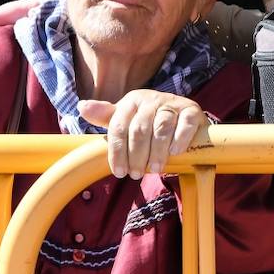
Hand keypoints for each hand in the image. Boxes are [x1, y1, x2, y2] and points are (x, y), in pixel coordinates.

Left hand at [79, 90, 208, 179]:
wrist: (179, 113)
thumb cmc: (146, 120)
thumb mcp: (125, 118)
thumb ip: (105, 116)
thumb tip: (81, 107)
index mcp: (131, 100)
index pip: (118, 126)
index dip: (117, 151)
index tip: (118, 172)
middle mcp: (151, 99)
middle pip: (139, 129)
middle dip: (136, 155)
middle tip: (136, 174)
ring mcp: (172, 103)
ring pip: (161, 128)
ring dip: (157, 152)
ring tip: (154, 169)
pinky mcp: (191, 110)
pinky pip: (185, 124)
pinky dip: (179, 139)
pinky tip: (174, 152)